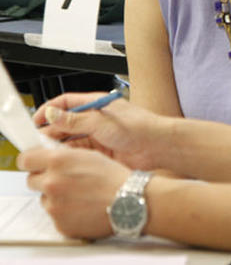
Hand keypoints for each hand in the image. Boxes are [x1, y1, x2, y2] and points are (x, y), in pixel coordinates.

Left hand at [19, 145, 128, 238]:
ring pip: (44, 201)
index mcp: (57, 161)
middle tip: (64, 184)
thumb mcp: (88, 156)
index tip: (35, 166)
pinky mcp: (61, 224)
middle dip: (44, 181)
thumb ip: (62, 156)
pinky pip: (56, 218)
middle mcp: (52, 182)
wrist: (132, 204)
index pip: (24, 160)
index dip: (31, 163)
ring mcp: (55, 206)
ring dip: (56, 199)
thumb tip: (47, 159)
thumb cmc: (116, 179)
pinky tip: (83, 211)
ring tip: (80, 199)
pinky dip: (66, 216)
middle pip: (31, 181)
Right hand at [32, 93, 165, 167]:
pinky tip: (64, 160)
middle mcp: (97, 120)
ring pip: (73, 140)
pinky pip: (83, 154)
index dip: (49, 111)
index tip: (36, 120)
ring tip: (48, 152)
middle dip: (52, 131)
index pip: (65, 104)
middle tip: (39, 140)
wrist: (159, 146)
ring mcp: (100, 137)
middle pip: (67, 124)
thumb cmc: (139, 127)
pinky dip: (73, 156)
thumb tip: (52, 115)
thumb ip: (74, 120)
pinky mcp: (105, 153)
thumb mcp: (100, 121)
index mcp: (96, 105)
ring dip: (61, 146)